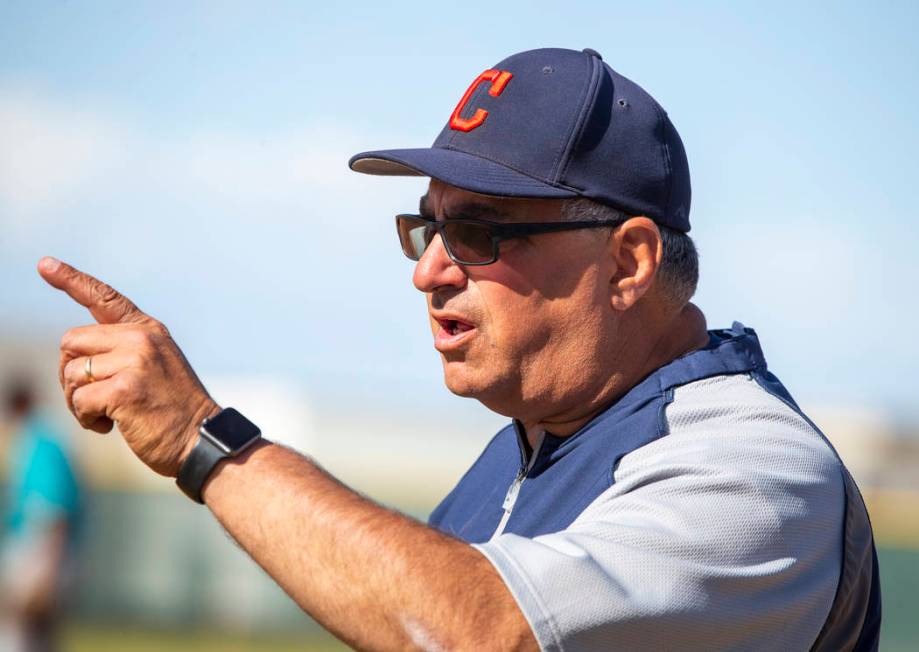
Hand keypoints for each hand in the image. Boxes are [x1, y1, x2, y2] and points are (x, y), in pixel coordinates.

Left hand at [38, 257, 219, 476]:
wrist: (201, 439)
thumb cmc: (173, 410)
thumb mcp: (154, 367)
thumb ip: (121, 351)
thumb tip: (72, 358)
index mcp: (149, 330)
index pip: (104, 298)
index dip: (71, 280)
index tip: (44, 264)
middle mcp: (141, 339)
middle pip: (71, 342)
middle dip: (71, 374)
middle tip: (93, 398)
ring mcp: (134, 361)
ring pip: (70, 373)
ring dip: (78, 401)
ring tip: (108, 415)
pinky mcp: (124, 389)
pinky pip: (78, 400)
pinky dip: (86, 419)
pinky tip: (110, 426)